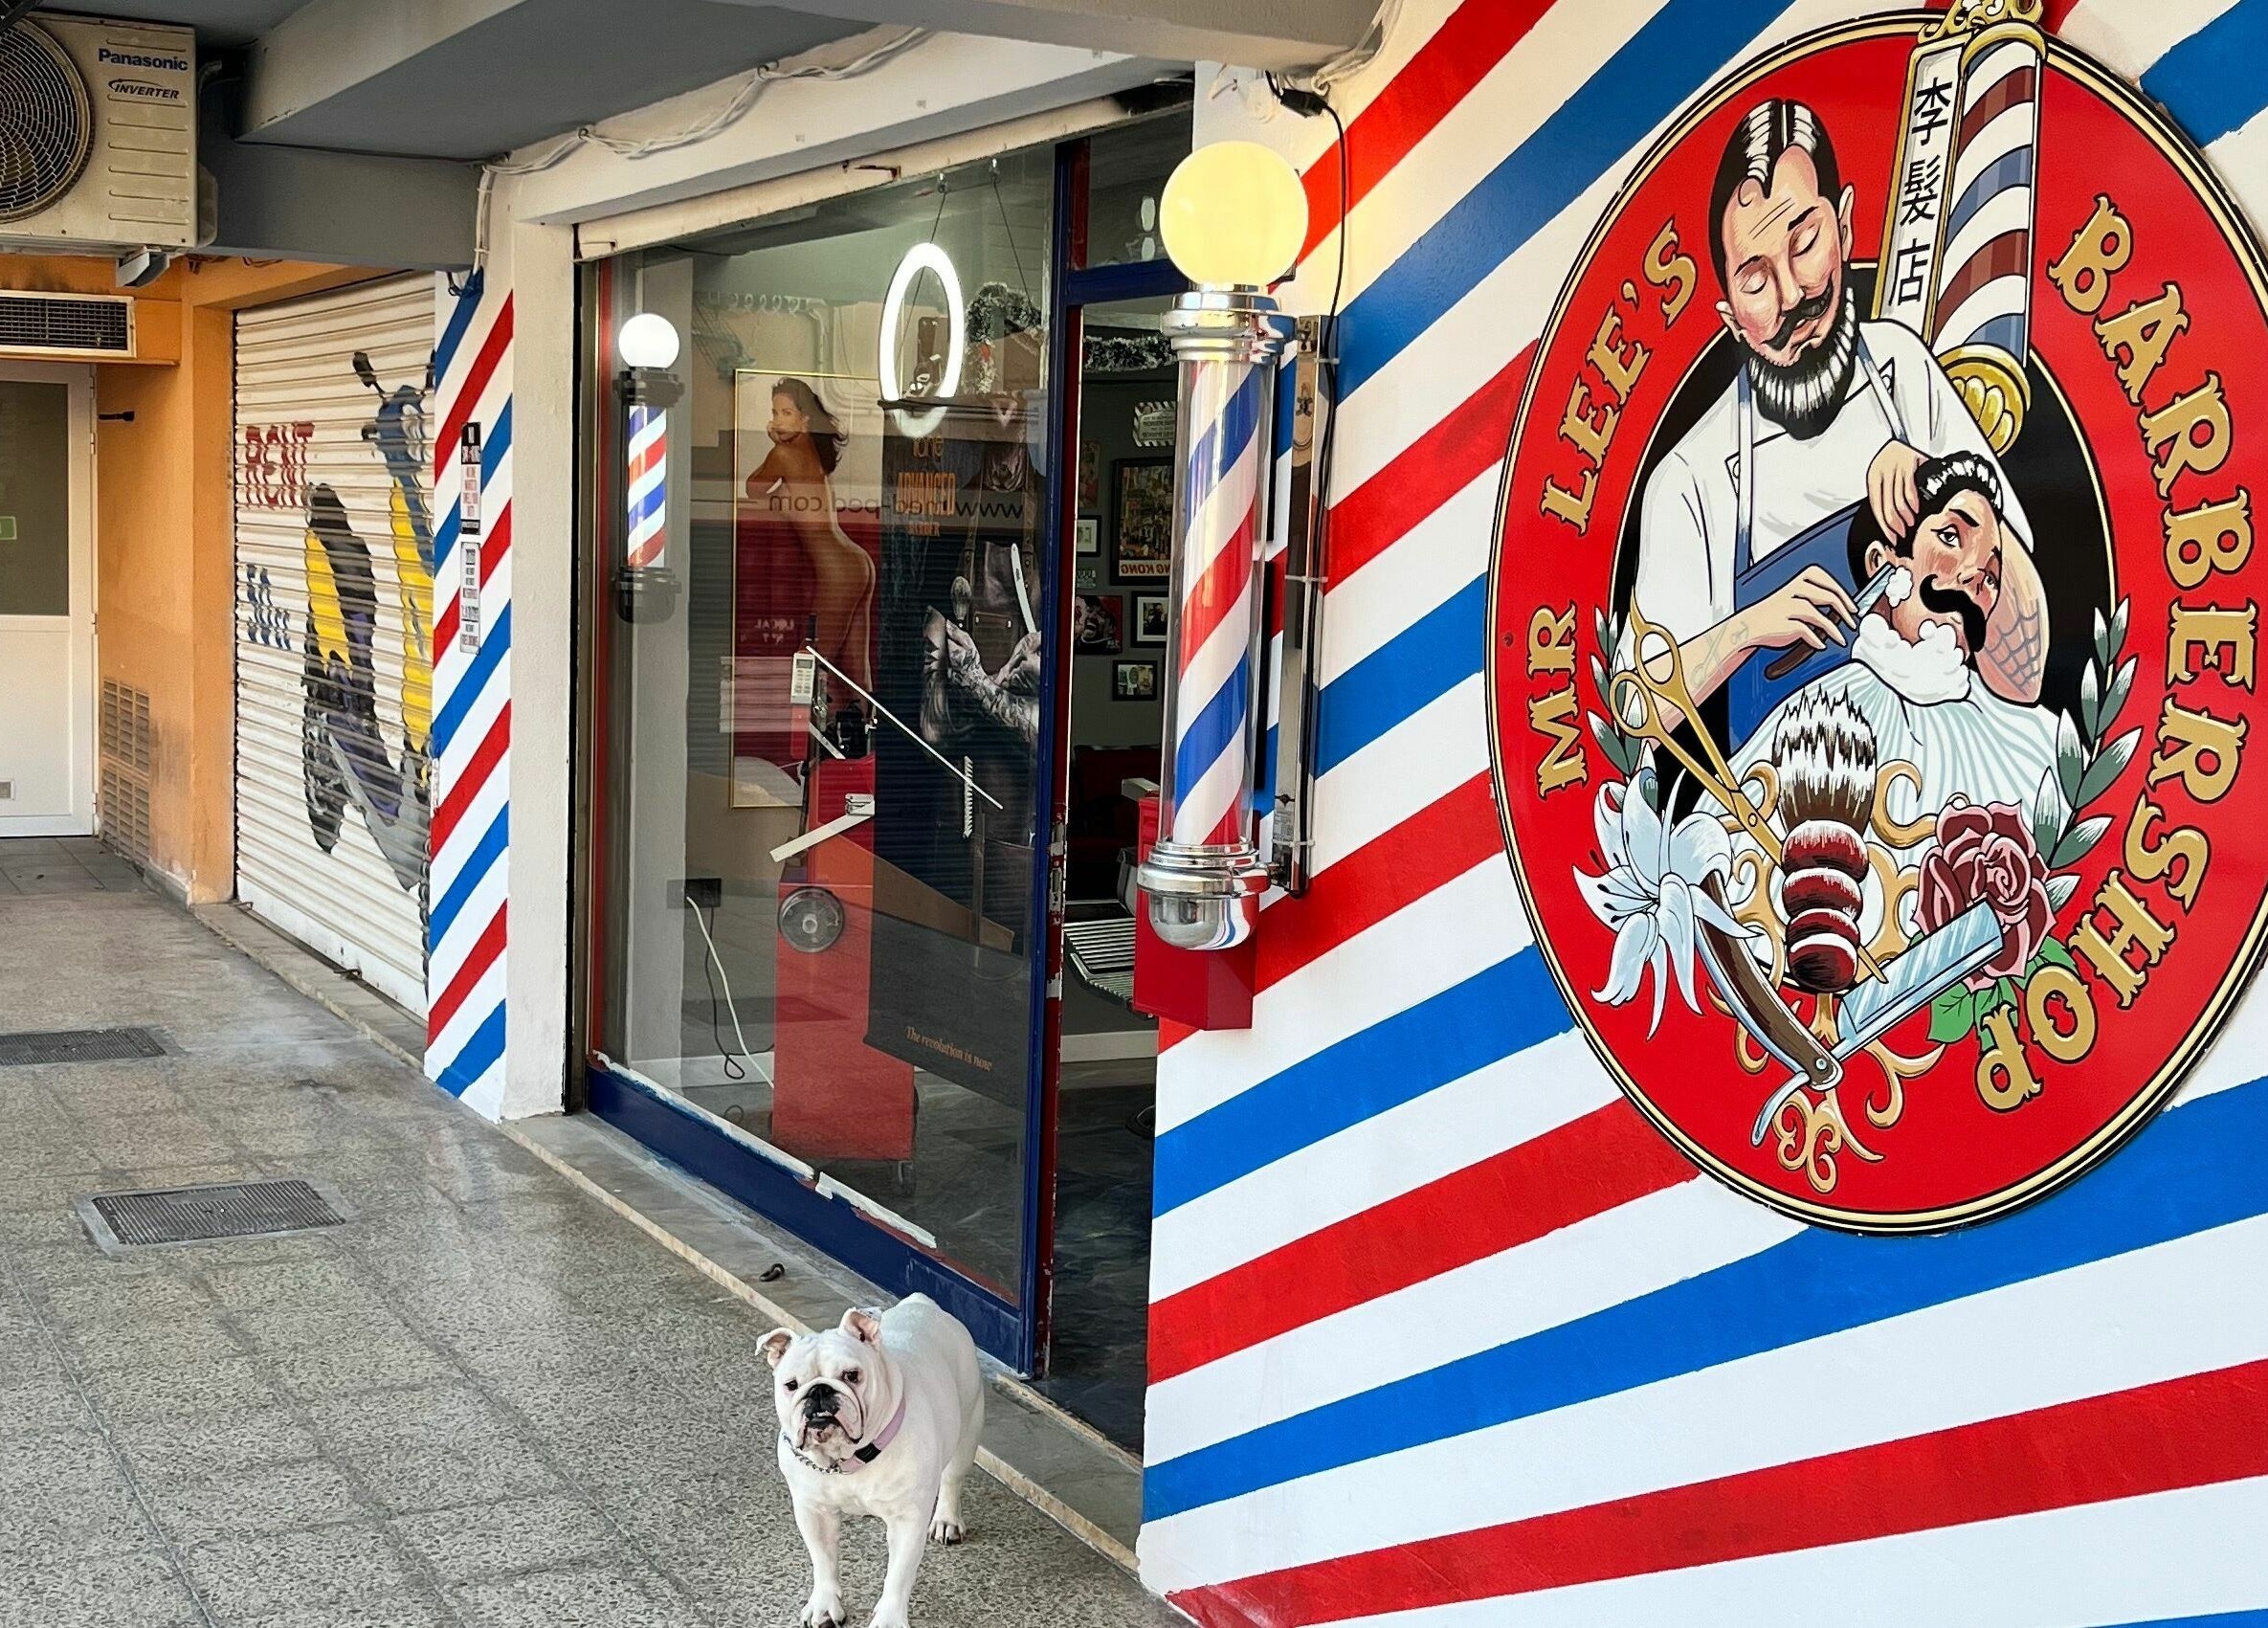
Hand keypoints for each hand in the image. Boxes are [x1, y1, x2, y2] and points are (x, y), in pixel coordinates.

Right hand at [1735, 566, 1857, 659]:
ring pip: (1816, 613)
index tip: (1851, 604)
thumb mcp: (1792, 600)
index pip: (1823, 579)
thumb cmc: (1771, 616)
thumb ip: (1812, 601)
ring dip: (1832, 628)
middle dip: (1844, 610)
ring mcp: (1786, 608)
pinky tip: (1820, 644)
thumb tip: (1837, 611)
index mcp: (1794, 583)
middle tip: (1851, 621)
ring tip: (1840, 638)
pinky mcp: (1781, 625)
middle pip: (1825, 595)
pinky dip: (1815, 638)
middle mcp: (1791, 593)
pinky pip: (1803, 630)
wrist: (1747, 627)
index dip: (1841, 591)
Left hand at [1868, 439, 1926, 539]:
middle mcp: (1882, 473)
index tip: (1890, 536)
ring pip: (1898, 500)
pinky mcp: (1909, 464)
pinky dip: (1913, 502)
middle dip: (1894, 525)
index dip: (1883, 525)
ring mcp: (1895, 469)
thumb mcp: (1884, 473)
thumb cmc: (1894, 456)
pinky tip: (1916, 510)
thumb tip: (1890, 517)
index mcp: (1873, 477)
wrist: (1905, 434)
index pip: (1876, 507)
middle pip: (1886, 506)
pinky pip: (1909, 489)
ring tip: (1910, 524)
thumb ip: (1886, 492)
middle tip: (1901, 534)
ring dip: (1905, 516)